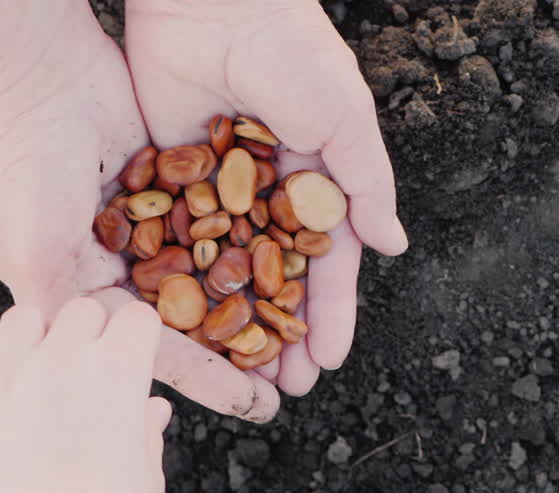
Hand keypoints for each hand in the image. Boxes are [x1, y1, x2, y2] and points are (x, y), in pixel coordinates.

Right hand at [0, 0, 279, 420]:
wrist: (36, 67)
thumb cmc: (21, 165)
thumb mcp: (36, 256)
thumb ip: (70, 313)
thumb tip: (106, 366)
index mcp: (80, 288)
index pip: (151, 346)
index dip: (205, 377)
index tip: (256, 404)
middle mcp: (116, 261)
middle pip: (190, 318)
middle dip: (239, 351)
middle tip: (293, 380)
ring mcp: (146, 222)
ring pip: (212, 273)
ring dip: (255, 304)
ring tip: (304, 338)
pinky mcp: (172, 182)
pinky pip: (220, 222)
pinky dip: (253, 245)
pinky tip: (296, 271)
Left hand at [0, 298, 166, 492]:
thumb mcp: (146, 476)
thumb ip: (145, 430)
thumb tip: (150, 410)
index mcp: (118, 371)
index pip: (136, 317)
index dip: (140, 340)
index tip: (138, 362)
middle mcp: (62, 361)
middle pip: (81, 310)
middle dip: (93, 333)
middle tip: (94, 374)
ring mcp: (8, 381)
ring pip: (21, 321)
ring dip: (39, 341)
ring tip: (45, 379)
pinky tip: (6, 411)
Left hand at [124, 0, 408, 394]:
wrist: (211, 0)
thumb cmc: (291, 51)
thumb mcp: (345, 118)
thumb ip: (367, 184)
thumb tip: (393, 246)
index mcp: (314, 180)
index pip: (326, 263)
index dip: (330, 312)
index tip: (330, 361)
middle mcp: (265, 193)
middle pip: (275, 280)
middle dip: (282, 334)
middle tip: (285, 388)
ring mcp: (214, 190)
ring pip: (224, 274)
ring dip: (232, 326)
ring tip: (237, 376)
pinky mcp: (164, 179)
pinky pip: (172, 243)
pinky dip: (177, 286)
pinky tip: (180, 331)